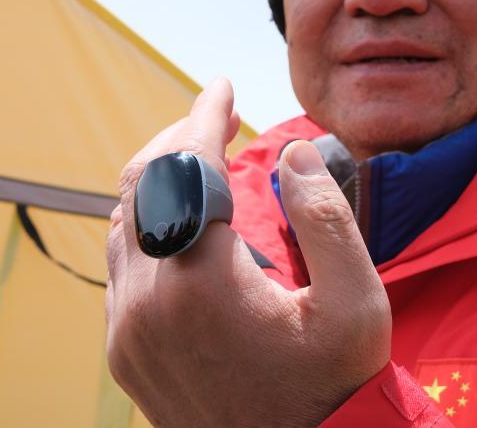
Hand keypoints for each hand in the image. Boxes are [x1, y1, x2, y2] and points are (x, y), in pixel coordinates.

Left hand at [105, 78, 390, 426]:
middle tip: (214, 118)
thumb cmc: (332, 389)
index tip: (222, 86)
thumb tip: (292, 154)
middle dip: (177, 138)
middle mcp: (148, 302)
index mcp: (202, 281)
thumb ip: (327, 220)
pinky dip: (146, 224)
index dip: (204, 116)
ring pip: (122, 222)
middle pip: (141, 185)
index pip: (187, 168)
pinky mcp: (124, 352)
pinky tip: (180, 220)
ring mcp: (128, 330)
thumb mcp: (357, 306)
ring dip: (158, 180)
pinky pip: (119, 266)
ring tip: (200, 161)